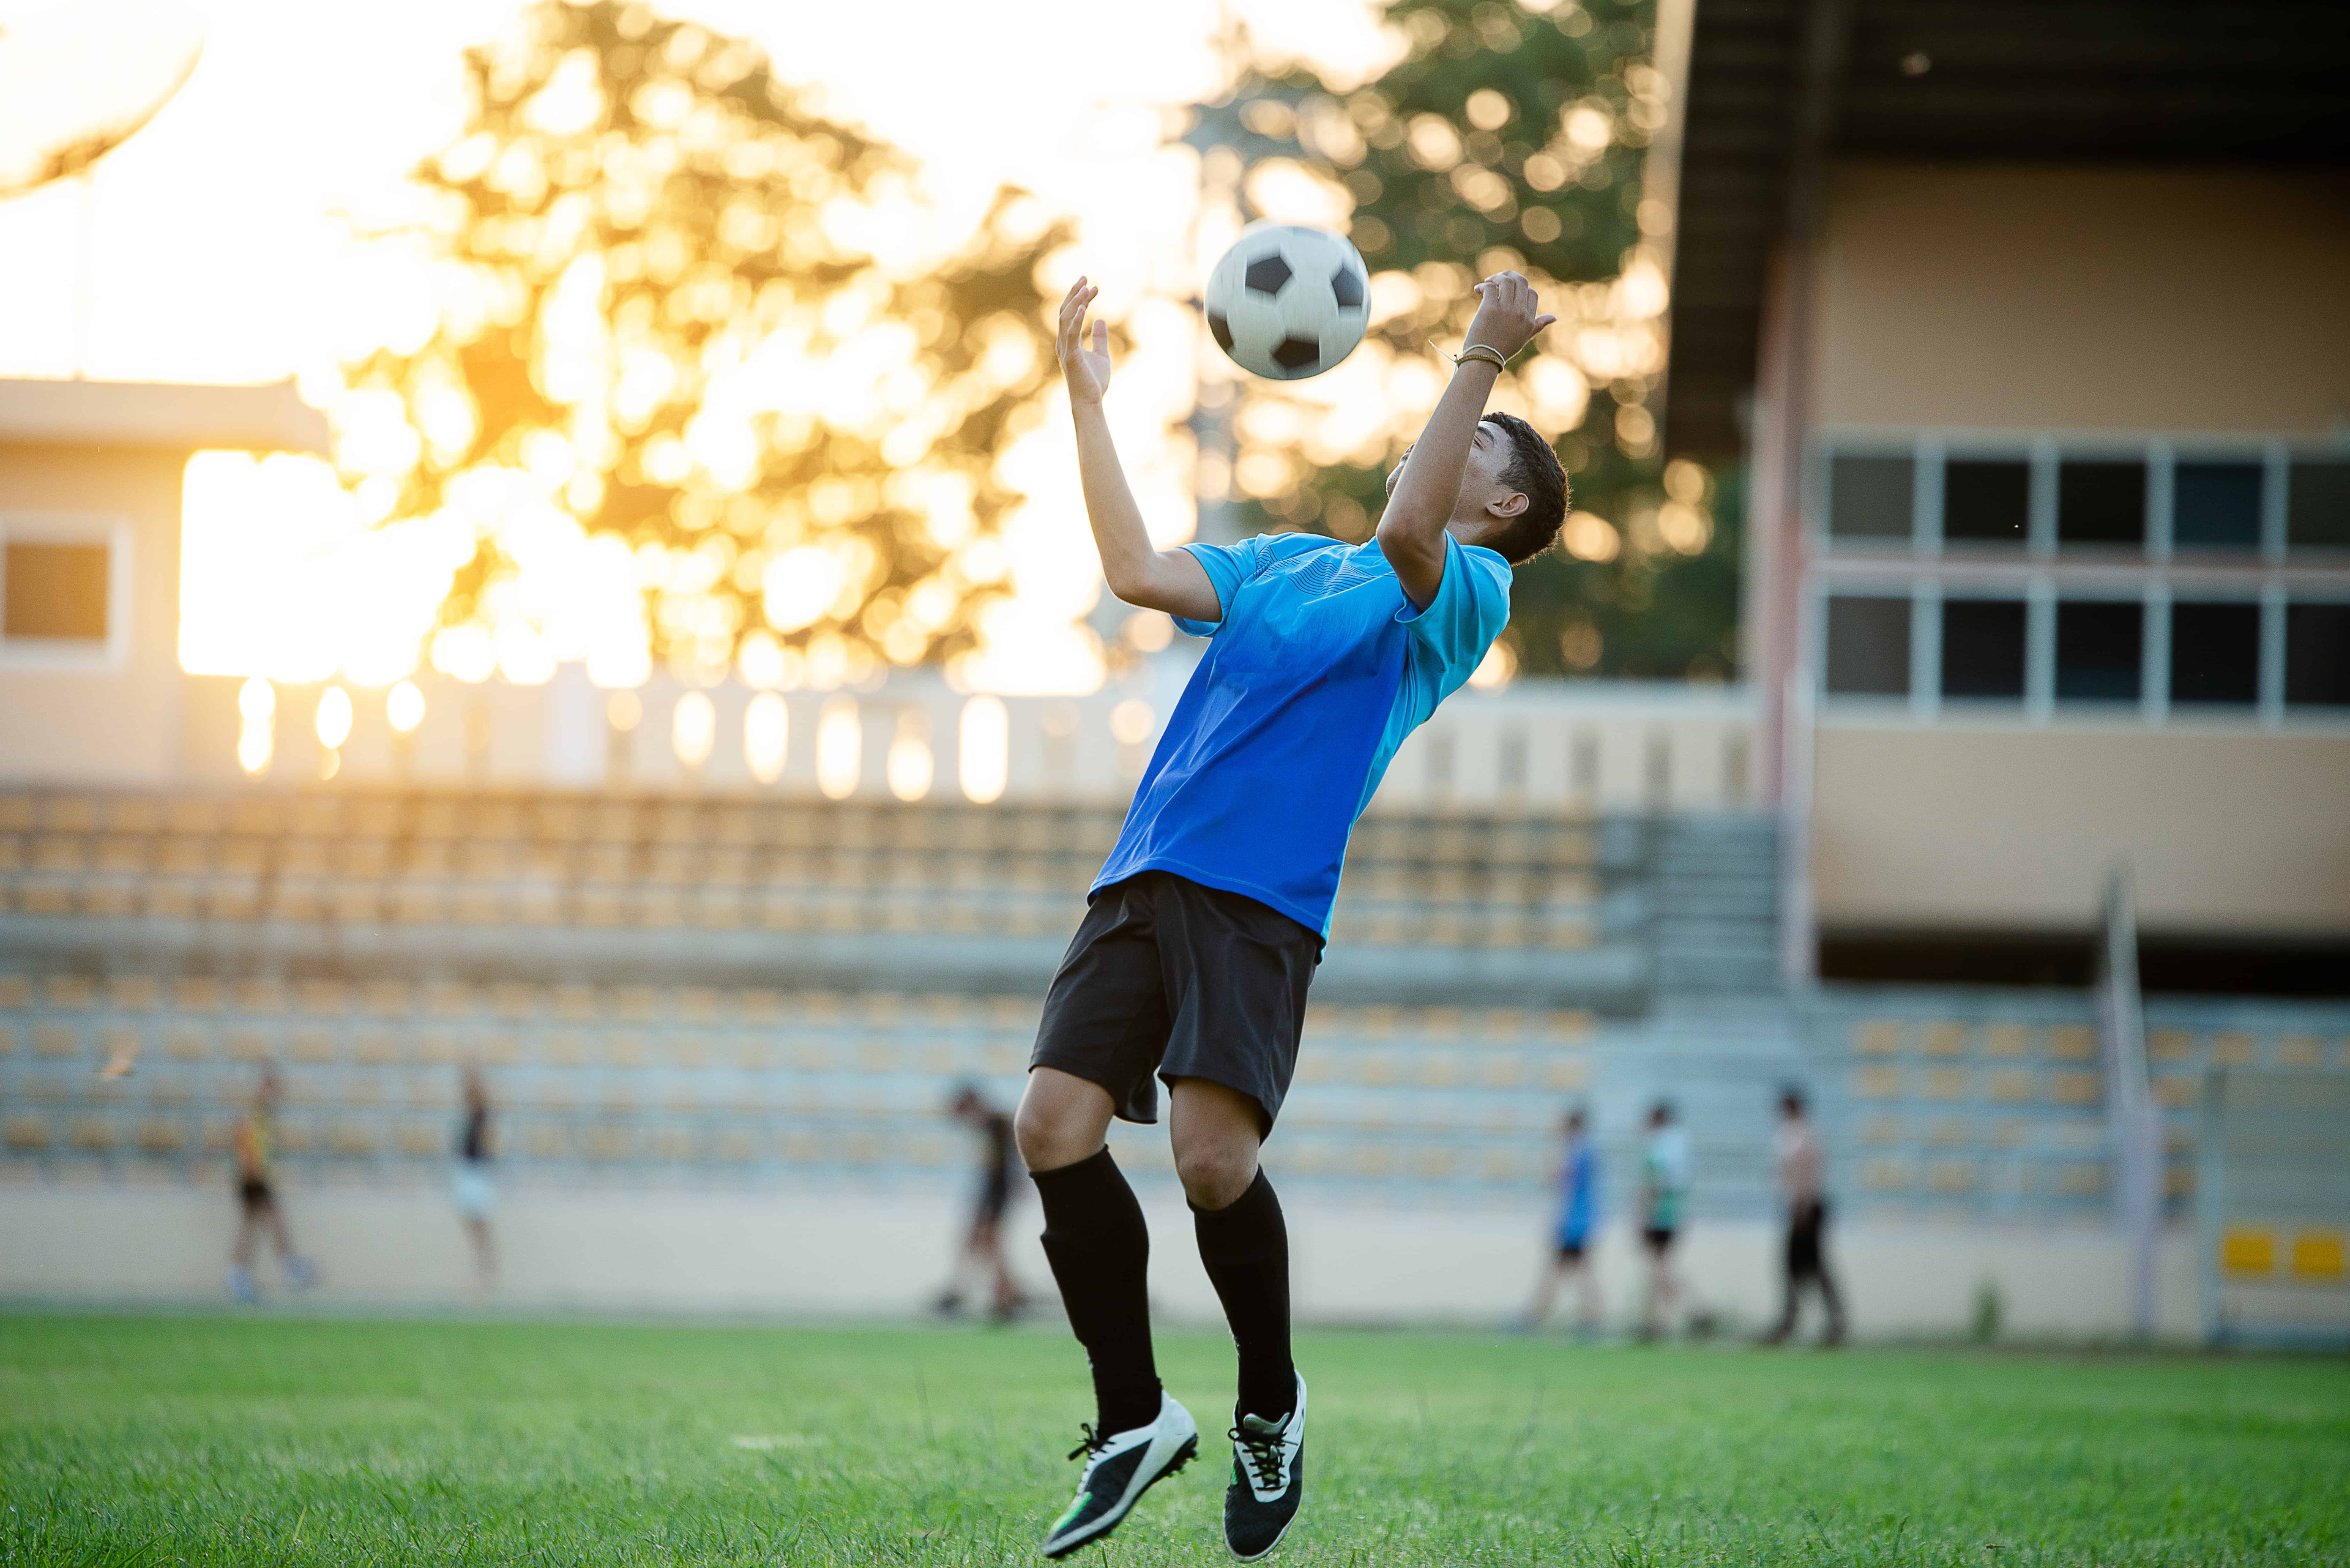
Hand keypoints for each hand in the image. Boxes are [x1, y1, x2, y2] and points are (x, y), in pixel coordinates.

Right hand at [1057, 277, 1111, 405]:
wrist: (1090, 402)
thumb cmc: (1093, 382)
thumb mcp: (1101, 355)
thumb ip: (1099, 338)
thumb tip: (1100, 320)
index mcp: (1069, 341)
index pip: (1072, 313)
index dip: (1082, 298)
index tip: (1094, 287)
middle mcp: (1064, 342)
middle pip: (1065, 311)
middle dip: (1075, 293)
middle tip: (1086, 277)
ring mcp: (1066, 348)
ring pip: (1065, 318)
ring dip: (1075, 301)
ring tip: (1086, 287)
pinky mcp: (1071, 356)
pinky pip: (1070, 333)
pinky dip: (1075, 319)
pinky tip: (1083, 307)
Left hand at [1462, 270, 1555, 361]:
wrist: (1483, 360)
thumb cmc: (1502, 349)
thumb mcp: (1524, 337)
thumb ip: (1538, 325)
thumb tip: (1554, 317)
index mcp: (1529, 319)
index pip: (1532, 292)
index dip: (1521, 287)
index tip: (1508, 291)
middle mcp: (1520, 313)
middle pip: (1521, 281)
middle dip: (1509, 275)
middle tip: (1496, 279)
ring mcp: (1505, 310)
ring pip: (1506, 280)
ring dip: (1495, 278)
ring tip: (1487, 283)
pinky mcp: (1489, 309)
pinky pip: (1489, 287)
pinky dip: (1483, 285)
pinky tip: (1478, 290)